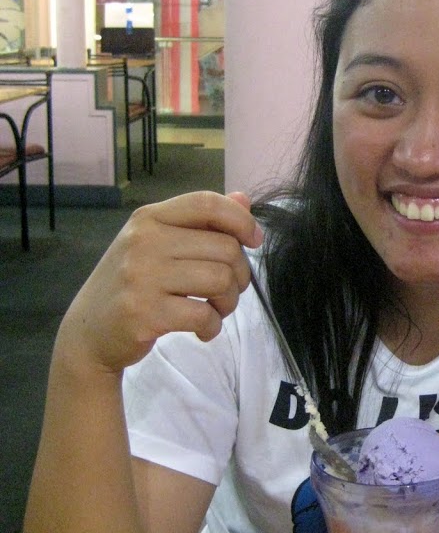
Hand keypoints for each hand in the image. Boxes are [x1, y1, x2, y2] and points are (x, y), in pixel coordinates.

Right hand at [57, 190, 260, 374]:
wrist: (89, 333)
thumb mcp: (158, 245)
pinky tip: (202, 330)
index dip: (241, 220)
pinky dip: (212, 327)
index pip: (207, 203)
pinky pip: (204, 315)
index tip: (254, 240)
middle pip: (225, 248)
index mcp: (149, 219)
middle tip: (227, 292)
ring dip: (228, 303)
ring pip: (220, 280)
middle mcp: (144, 242)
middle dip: (239, 275)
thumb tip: (244, 200)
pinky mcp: (144, 313)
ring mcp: (142, 277)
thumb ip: (200, 222)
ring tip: (214, 311)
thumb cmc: (132, 285)